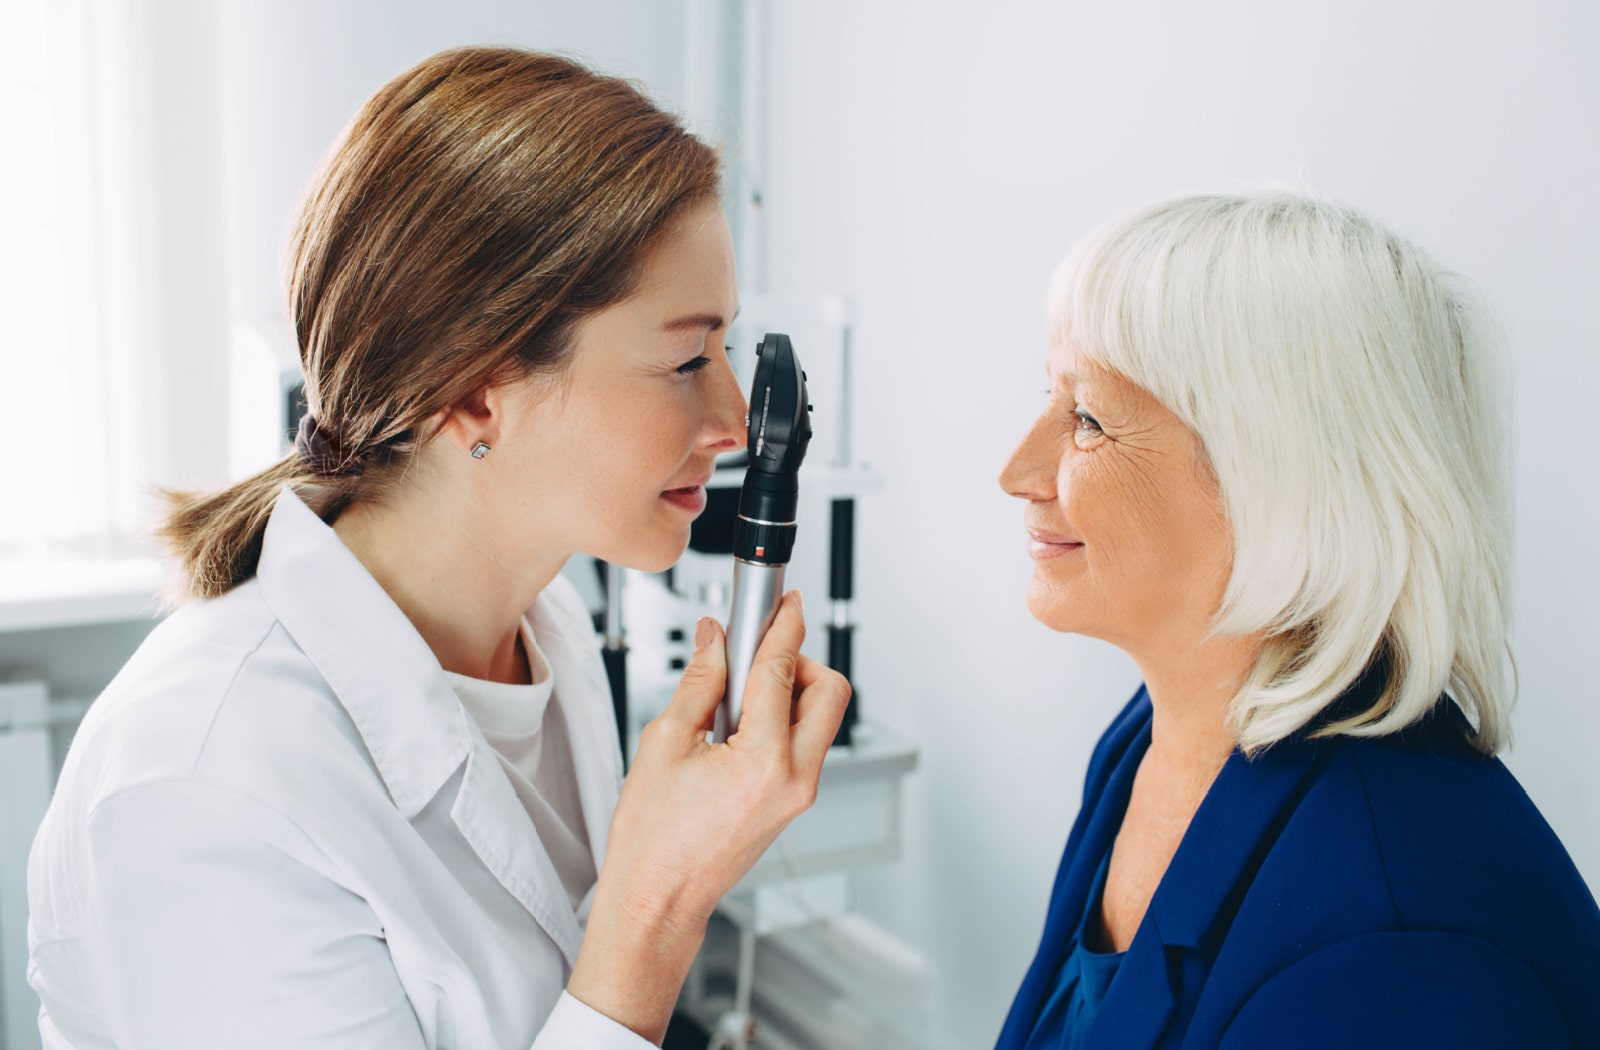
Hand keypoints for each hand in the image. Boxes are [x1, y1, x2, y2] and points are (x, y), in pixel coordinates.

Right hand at [567, 591, 849, 1041]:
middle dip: (797, 660)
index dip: (782, 624)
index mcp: (764, 761)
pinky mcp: (795, 801)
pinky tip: (737, 725)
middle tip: (754, 654)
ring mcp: (801, 794)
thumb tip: (716, 638)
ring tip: (735, 697)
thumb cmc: (653, 839)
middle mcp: (795, 779)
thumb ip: (700, 681)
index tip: (783, 600)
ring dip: (789, 690)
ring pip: (821, 717)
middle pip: (829, 690)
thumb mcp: (665, 742)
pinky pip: (805, 743)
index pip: (781, 670)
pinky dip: (782, 719)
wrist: (659, 900)